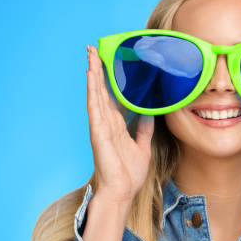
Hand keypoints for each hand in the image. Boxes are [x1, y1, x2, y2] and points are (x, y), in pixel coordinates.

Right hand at [86, 44, 154, 203]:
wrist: (122, 192)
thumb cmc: (129, 174)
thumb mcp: (143, 146)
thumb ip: (145, 129)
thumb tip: (149, 113)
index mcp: (117, 125)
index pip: (112, 96)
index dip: (109, 79)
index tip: (107, 61)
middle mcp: (107, 122)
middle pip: (101, 90)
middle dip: (98, 69)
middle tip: (94, 48)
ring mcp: (100, 126)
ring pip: (96, 93)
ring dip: (93, 73)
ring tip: (90, 53)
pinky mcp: (98, 132)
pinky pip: (94, 106)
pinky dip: (92, 89)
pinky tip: (90, 74)